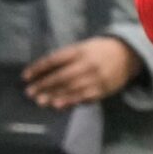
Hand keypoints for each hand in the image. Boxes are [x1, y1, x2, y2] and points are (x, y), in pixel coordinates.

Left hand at [24, 37, 141, 107]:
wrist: (127, 55)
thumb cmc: (98, 51)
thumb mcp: (82, 48)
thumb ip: (64, 59)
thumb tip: (42, 72)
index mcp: (79, 50)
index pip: (54, 59)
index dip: (39, 68)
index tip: (25, 76)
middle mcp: (86, 64)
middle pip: (62, 76)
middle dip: (44, 85)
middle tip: (30, 93)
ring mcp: (95, 78)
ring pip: (72, 88)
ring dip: (55, 96)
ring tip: (41, 101)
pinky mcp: (102, 90)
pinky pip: (84, 97)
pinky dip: (71, 101)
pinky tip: (59, 105)